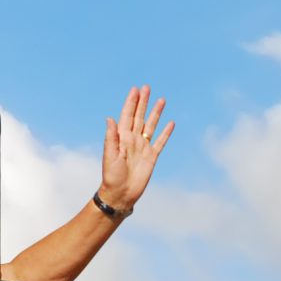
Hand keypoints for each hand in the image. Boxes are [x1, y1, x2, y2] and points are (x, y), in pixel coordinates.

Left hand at [97, 86, 173, 213]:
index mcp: (121, 137)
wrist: (121, 193)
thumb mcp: (109, 155)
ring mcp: (143, 147)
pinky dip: (166, 133)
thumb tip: (110, 118)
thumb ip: (111, 137)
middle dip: (143, 102)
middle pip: (139, 116)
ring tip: (162, 99)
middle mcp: (133, 139)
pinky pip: (160, 142)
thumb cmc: (111, 176)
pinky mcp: (152, 156)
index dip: (131, 102)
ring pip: (151, 126)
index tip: (135, 89)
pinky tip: (171, 123)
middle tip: (147, 87)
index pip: (127, 115)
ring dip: (156, 113)